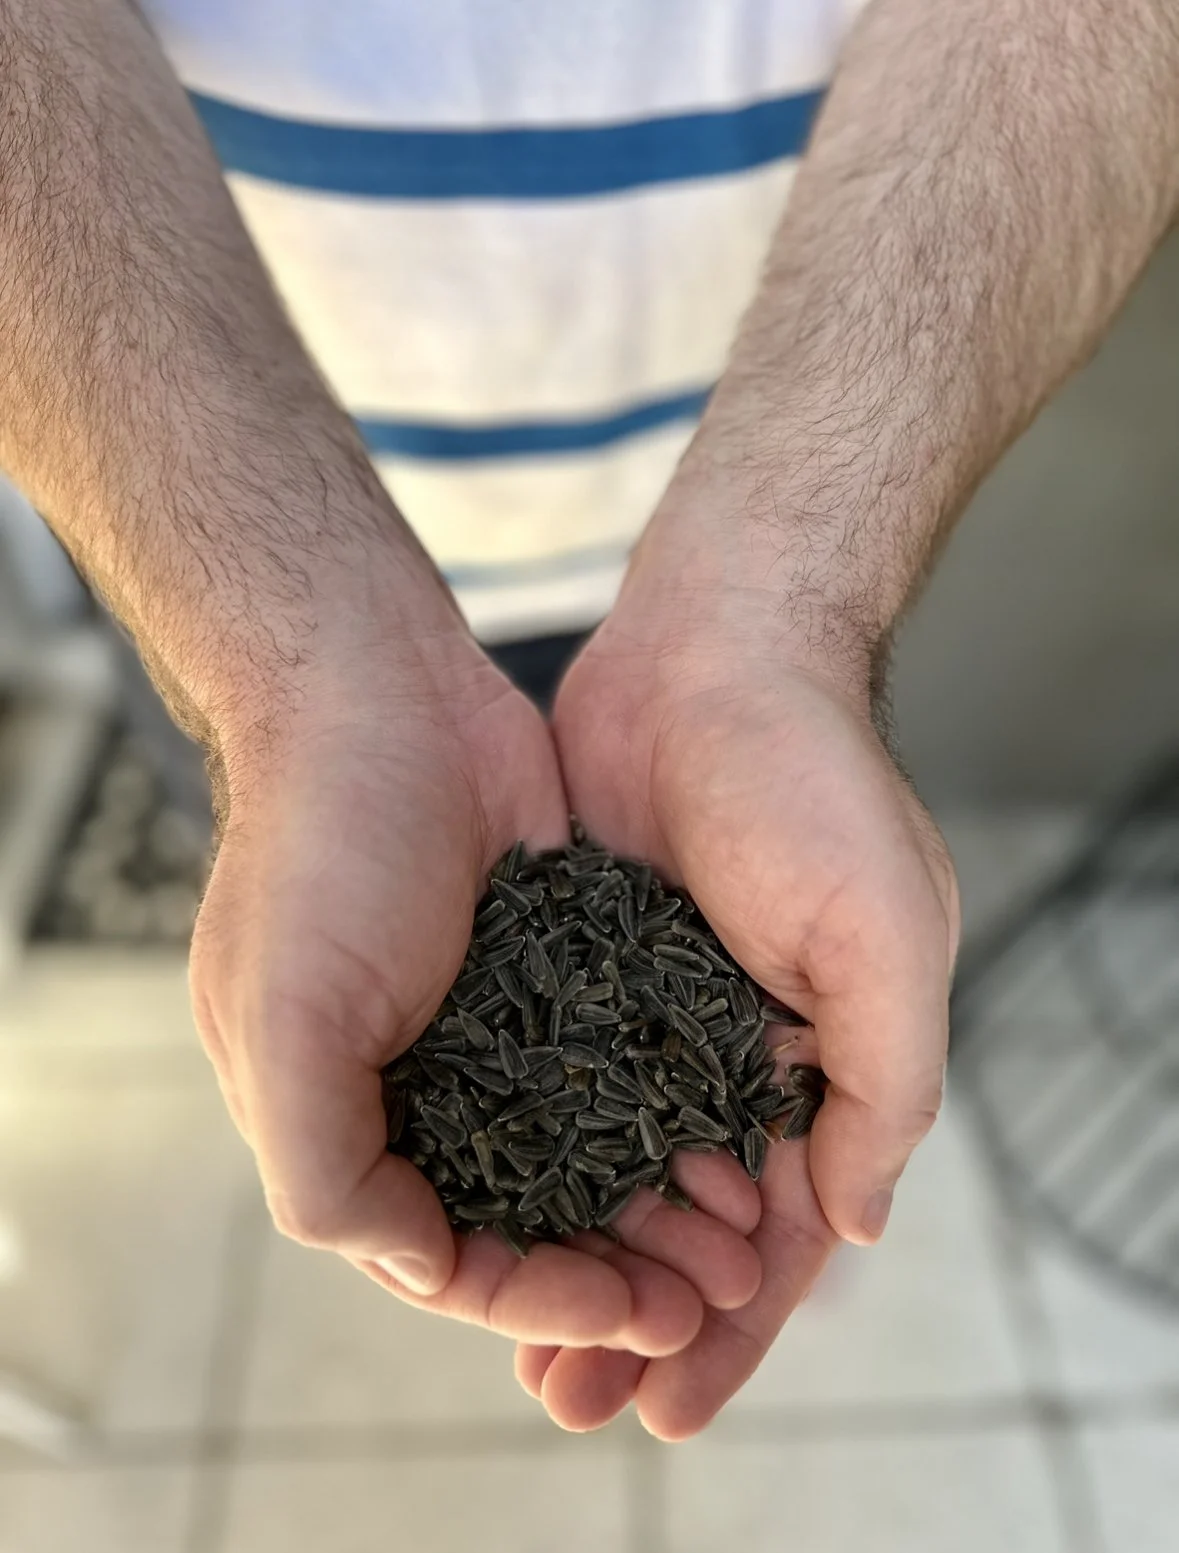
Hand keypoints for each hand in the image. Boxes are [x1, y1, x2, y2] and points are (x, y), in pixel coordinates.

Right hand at [189, 612, 760, 1359]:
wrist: (382, 694)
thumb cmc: (317, 851)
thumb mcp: (285, 1019)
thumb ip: (324, 1165)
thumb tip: (418, 1267)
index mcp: (345, 1118)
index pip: (446, 1254)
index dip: (537, 1296)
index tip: (628, 1311)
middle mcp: (426, 1088)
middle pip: (534, 1220)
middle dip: (616, 1271)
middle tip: (707, 1302)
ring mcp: (502, 1030)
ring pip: (595, 1153)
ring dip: (659, 1206)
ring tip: (742, 1242)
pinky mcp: (566, 970)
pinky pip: (628, 1064)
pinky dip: (677, 1111)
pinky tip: (737, 1141)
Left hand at [517, 568, 958, 1436]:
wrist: (717, 650)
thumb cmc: (816, 783)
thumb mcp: (885, 933)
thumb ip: (884, 1084)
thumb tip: (853, 1228)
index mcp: (824, 1063)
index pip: (783, 1235)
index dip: (731, 1331)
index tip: (671, 1411)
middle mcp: (736, 1052)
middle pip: (683, 1224)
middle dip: (635, 1314)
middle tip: (571, 1402)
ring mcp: (651, 1011)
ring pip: (609, 1169)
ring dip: (572, 1253)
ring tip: (516, 1343)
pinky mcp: (578, 961)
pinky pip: (550, 1082)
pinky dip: (527, 1155)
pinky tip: (477, 1211)